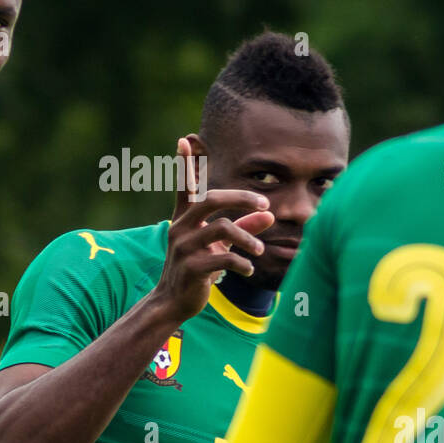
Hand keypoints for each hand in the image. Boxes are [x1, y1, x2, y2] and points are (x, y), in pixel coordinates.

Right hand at [150, 138, 272, 323]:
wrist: (173, 302)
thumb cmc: (198, 270)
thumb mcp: (220, 246)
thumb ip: (244, 228)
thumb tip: (269, 214)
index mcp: (184, 219)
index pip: (184, 188)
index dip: (184, 165)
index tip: (184, 140)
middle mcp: (180, 228)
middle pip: (211, 199)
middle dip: (241, 198)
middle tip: (264, 204)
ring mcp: (183, 247)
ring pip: (223, 229)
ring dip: (248, 238)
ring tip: (259, 251)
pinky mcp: (191, 268)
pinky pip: (224, 257)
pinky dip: (242, 262)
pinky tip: (248, 269)